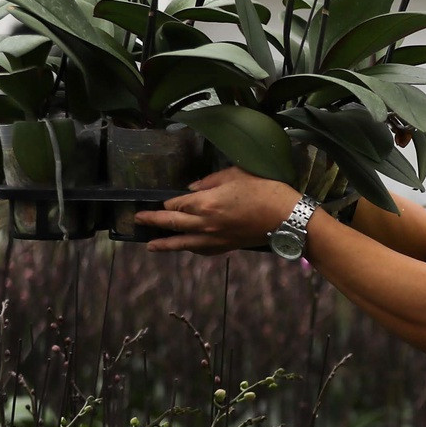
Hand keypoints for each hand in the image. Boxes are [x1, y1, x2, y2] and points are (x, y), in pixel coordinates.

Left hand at [135, 166, 302, 254]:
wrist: (288, 217)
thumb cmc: (265, 191)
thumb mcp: (236, 175)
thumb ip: (210, 181)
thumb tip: (193, 188)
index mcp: (205, 203)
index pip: (176, 205)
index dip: (168, 203)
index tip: (161, 202)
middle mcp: (204, 224)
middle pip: (172, 224)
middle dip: (153, 222)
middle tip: (137, 221)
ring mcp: (215, 238)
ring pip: (182, 243)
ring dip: (165, 244)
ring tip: (151, 246)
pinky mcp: (227, 246)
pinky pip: (202, 251)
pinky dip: (190, 249)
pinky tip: (186, 248)